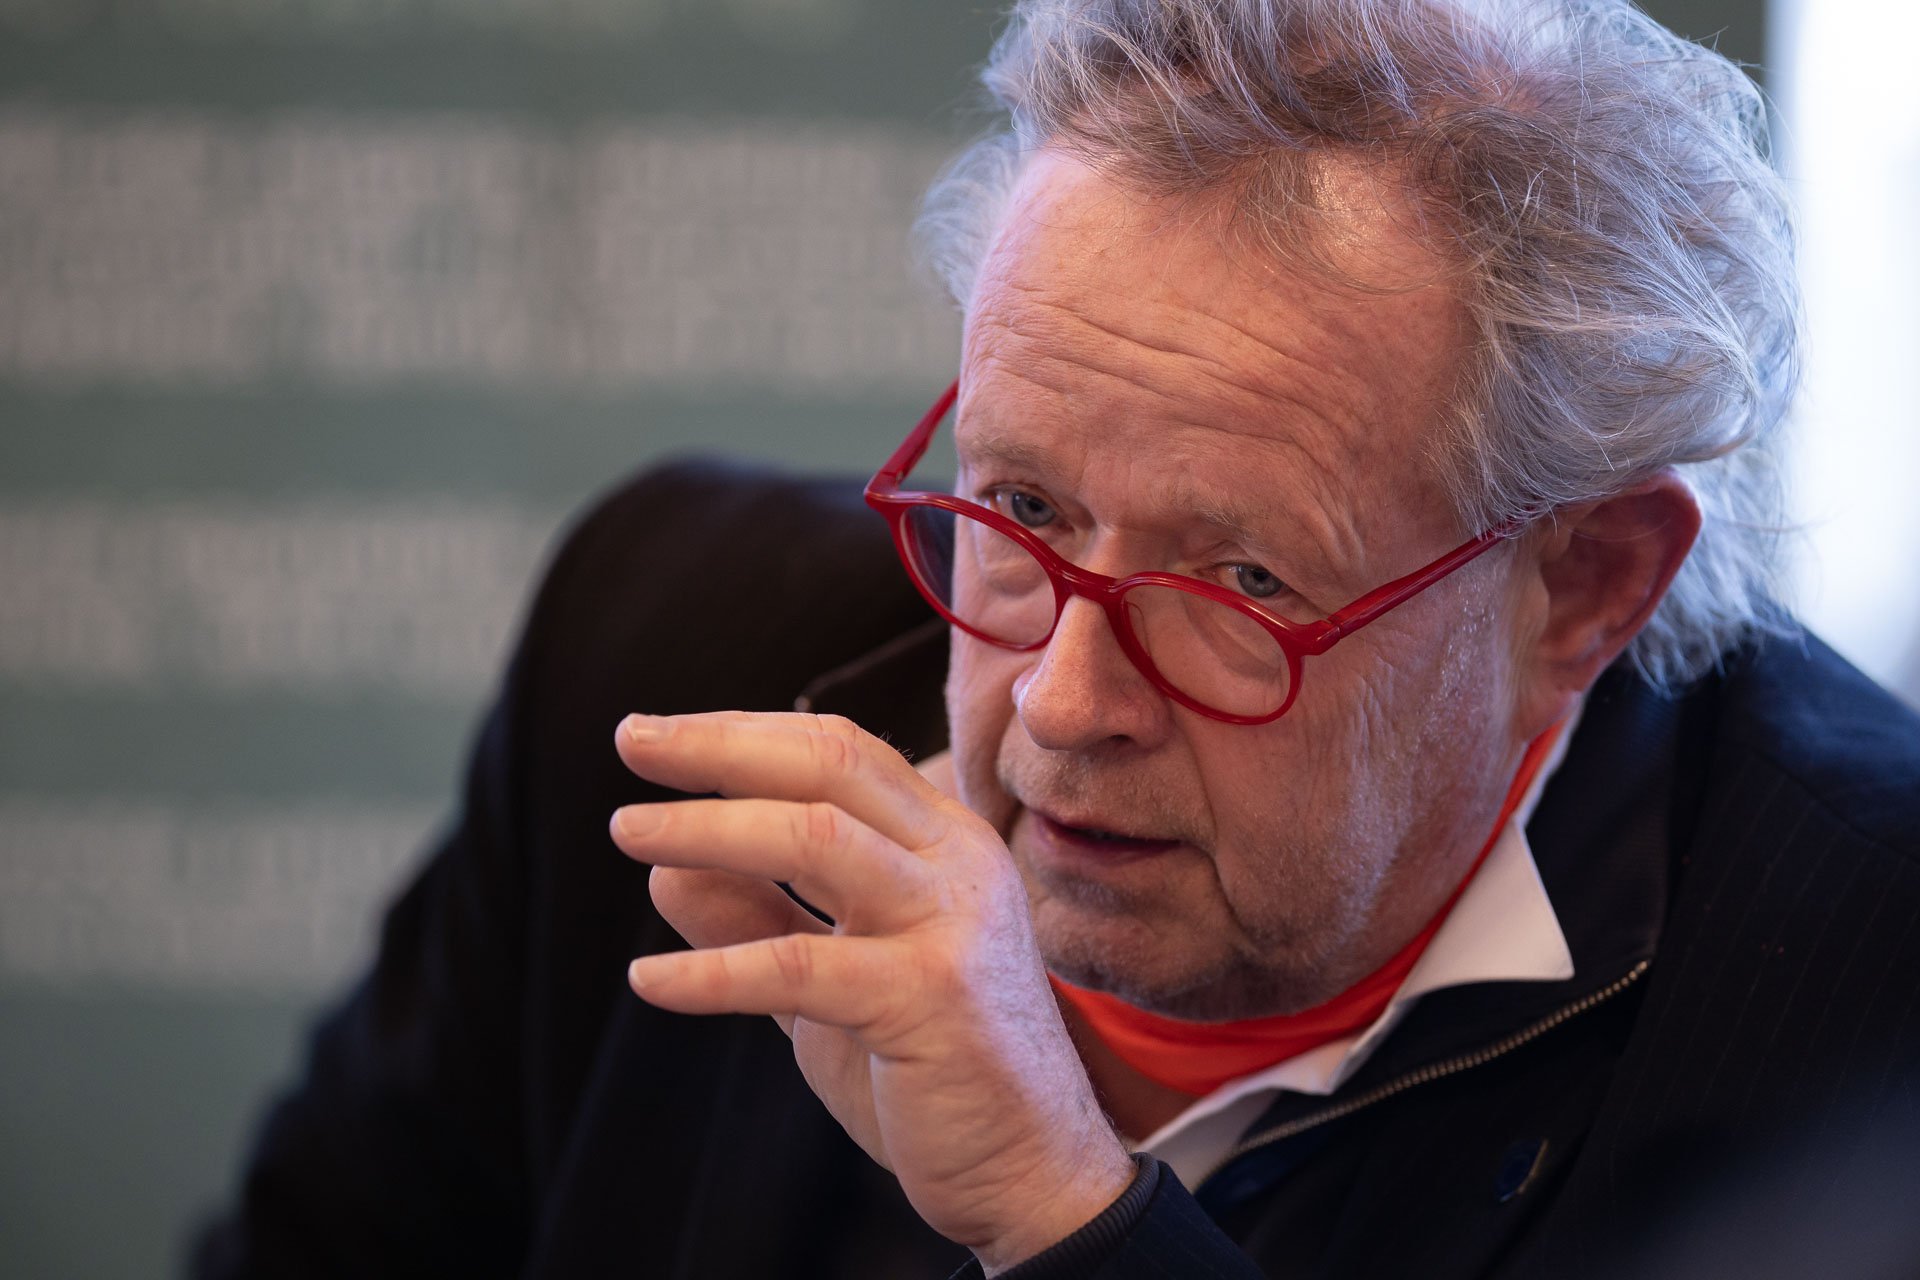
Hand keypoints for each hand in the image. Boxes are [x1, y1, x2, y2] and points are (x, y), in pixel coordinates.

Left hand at [611, 711, 1135, 1271]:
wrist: (1031, 1171)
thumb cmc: (937, 1069)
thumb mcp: (831, 978)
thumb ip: (761, 917)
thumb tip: (665, 867)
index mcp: (942, 843)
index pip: (839, 750)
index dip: (742, 733)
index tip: (656, 736)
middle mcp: (957, 862)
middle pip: (830, 766)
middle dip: (721, 748)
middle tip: (632, 743)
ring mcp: (951, 924)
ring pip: (815, 838)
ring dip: (708, 828)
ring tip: (630, 832)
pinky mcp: (931, 998)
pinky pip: (798, 966)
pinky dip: (713, 970)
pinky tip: (649, 978)